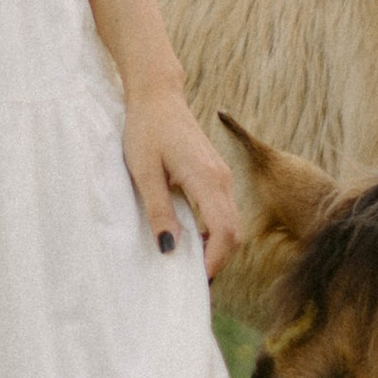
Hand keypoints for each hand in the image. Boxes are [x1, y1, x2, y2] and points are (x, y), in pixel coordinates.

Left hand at [122, 81, 239, 279]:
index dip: (214, 261)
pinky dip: (215, 232)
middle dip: (218, 260)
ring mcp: (223, 176)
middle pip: (234, 232)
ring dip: (217, 247)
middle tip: (193, 282)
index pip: (224, 231)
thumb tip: (170, 249)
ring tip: (191, 266)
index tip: (197, 281)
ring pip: (232, 223)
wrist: (157, 95)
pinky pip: (225, 211)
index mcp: (206, 178)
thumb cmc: (146, 129)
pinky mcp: (217, 174)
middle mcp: (222, 179)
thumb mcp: (144, 172)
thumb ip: (158, 211)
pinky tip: (193, 239)